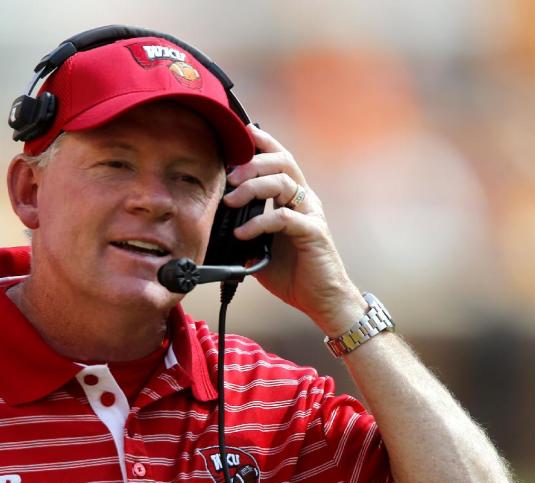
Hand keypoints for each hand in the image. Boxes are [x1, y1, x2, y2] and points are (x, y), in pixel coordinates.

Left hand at [223, 125, 364, 335]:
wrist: (321, 299)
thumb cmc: (293, 272)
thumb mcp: (259, 248)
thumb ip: (243, 231)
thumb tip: (213, 226)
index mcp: (292, 198)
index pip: (279, 159)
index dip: (262, 142)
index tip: (241, 131)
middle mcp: (303, 200)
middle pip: (282, 162)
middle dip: (252, 162)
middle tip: (229, 176)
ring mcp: (310, 214)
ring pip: (284, 183)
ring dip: (253, 187)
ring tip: (230, 201)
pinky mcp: (312, 233)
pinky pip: (284, 218)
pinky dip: (259, 222)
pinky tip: (242, 233)